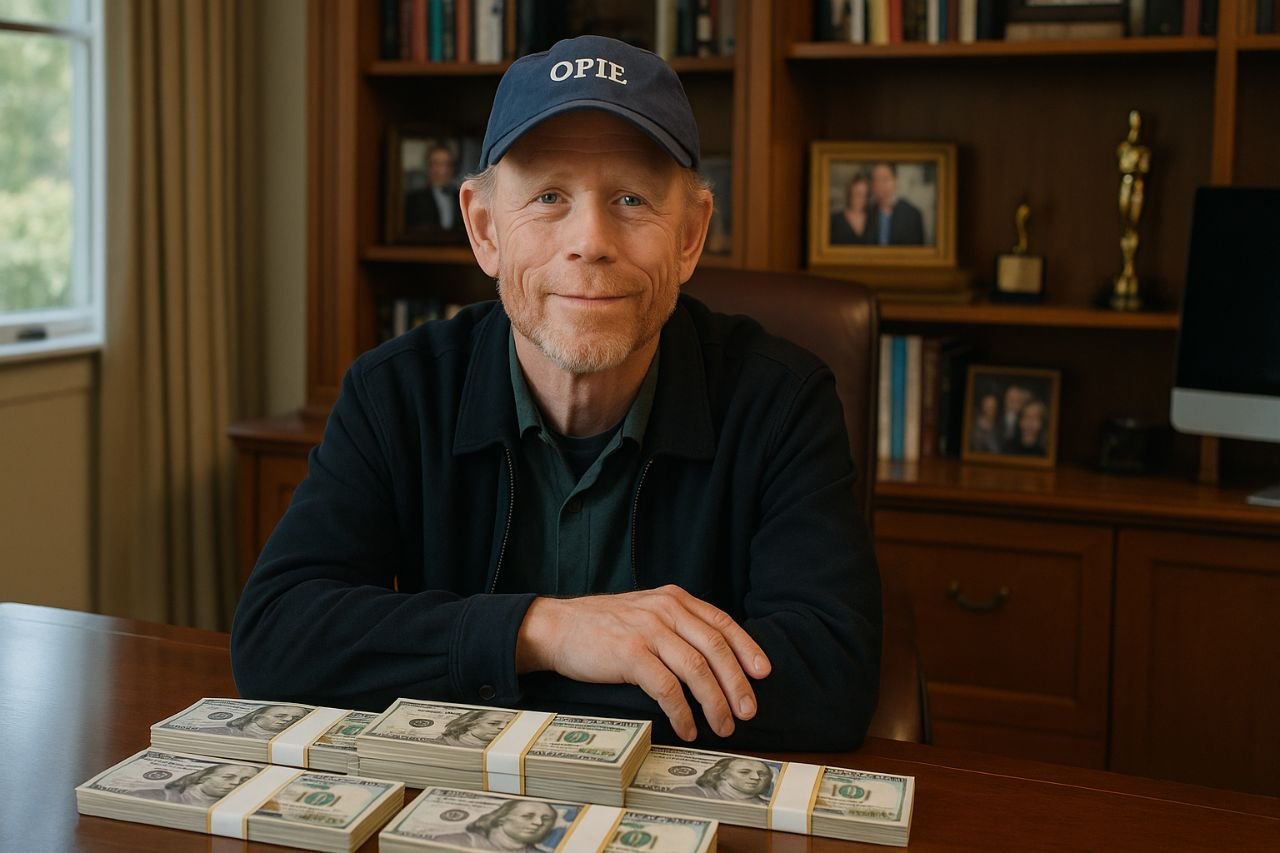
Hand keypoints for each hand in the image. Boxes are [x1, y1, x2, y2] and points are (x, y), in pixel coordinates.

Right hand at [515, 585, 771, 740]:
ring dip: (715, 703)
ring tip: (724, 726)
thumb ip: (676, 625)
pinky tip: (688, 727)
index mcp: (673, 599)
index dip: (746, 648)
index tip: (763, 673)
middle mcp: (665, 610)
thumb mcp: (645, 612)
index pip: (720, 622)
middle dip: (737, 683)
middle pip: (715, 648)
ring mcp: (648, 630)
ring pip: (696, 669)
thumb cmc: (601, 626)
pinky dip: (682, 712)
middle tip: (749, 711)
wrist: (556, 627)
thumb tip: (713, 657)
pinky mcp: (630, 654)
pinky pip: (667, 688)